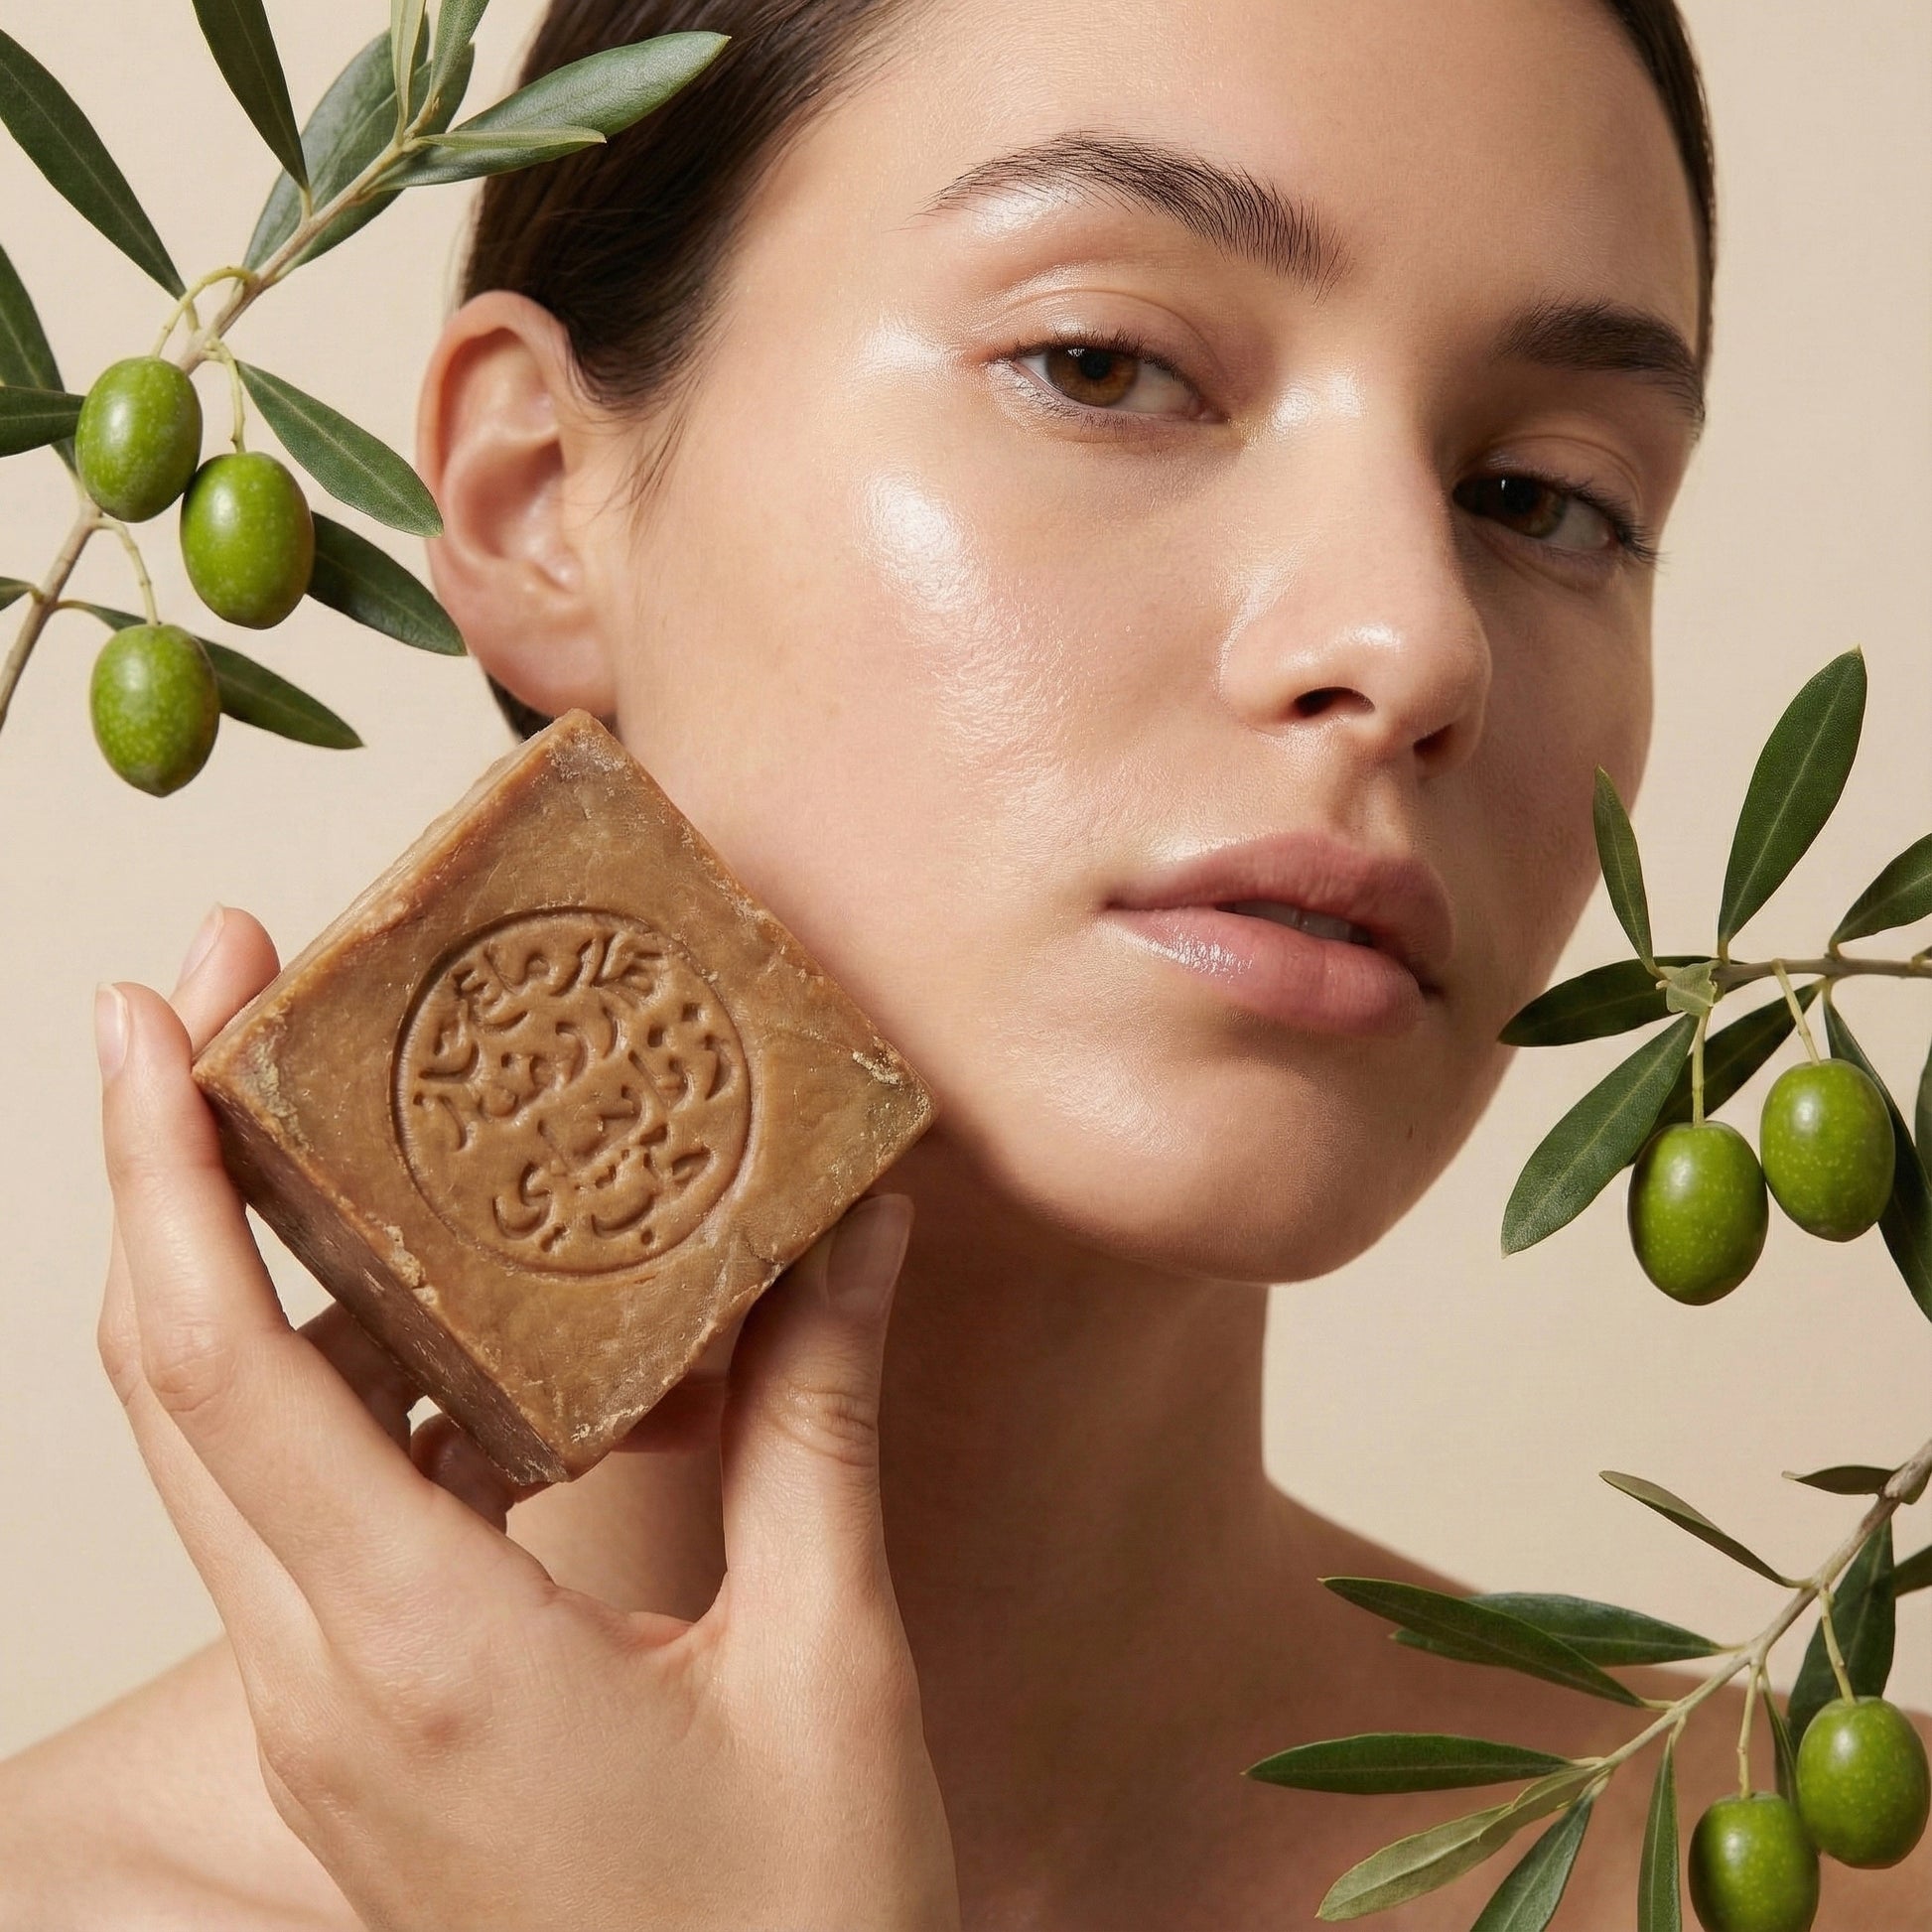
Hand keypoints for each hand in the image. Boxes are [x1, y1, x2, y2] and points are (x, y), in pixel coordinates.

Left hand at [93, 905, 958, 1931]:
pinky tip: (451, 1330)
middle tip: (233, 995)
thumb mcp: (829, 1659)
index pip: (223, 1368)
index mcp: (421, 1652)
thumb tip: (848, 1230)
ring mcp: (332, 1717)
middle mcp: (328, 1678)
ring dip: (253, 1276)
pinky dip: (347, 1389)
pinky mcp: (370, 1734)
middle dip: (176, 1171)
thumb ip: (817, 1421)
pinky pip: (310, 1520)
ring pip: (227, 1451)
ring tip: (339, 1131)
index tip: (153, 1014)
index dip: (165, 1173)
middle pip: (179, 1383)